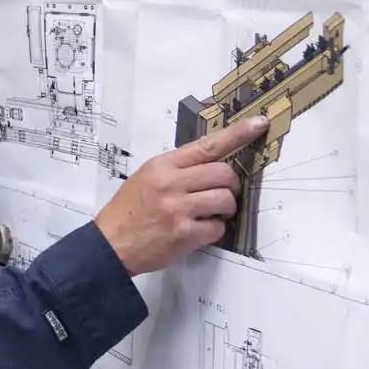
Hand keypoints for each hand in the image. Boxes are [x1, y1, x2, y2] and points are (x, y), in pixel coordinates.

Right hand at [94, 115, 268, 275]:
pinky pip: (217, 227)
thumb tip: (213, 163)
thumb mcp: (146, 177)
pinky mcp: (184, 233)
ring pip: (225, 199)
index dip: (238, 134)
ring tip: (210, 215)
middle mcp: (171, 183)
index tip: (258, 124)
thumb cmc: (128, 211)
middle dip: (230, 185)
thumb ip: (177, 168)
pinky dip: (214, 230)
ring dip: (225, 209)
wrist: (110, 244)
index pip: (207, 145)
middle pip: (224, 173)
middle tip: (222, 195)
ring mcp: (178, 208)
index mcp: (163, 165)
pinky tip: (199, 232)